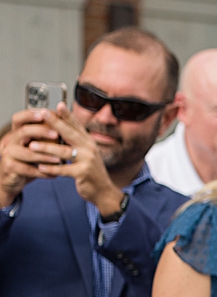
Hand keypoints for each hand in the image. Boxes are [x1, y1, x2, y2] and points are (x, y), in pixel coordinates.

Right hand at [1, 108, 68, 205]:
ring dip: (45, 156)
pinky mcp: (10, 167)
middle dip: (41, 131)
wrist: (15, 178)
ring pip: (27, 152)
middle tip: (57, 135)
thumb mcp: (38, 146)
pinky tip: (54, 175)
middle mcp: (12, 141)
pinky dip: (43, 172)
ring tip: (60, 159)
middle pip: (23, 131)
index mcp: (19, 133)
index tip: (45, 112)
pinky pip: (27, 169)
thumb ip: (47, 136)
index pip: (19, 118)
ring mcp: (9, 154)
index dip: (30, 114)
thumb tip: (67, 123)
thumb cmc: (29, 160)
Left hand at [4, 107, 122, 213]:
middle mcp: (90, 148)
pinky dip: (51, 169)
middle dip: (55, 123)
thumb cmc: (90, 171)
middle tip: (43, 114)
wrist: (103, 191)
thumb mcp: (86, 154)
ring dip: (46, 148)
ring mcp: (87, 161)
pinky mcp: (83, 173)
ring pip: (64, 152)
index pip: (77, 126)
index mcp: (89, 142)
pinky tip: (41, 167)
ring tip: (32, 146)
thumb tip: (62, 128)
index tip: (58, 105)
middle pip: (70, 133)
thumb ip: (76, 142)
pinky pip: (64, 170)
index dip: (68, 115)